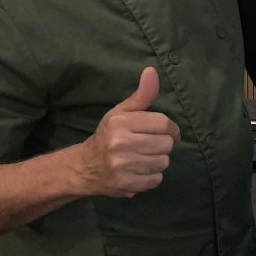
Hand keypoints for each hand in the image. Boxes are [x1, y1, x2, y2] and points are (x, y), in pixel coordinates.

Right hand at [78, 67, 180, 196]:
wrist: (84, 166)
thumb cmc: (108, 136)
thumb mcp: (122, 112)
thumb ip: (141, 95)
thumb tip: (152, 71)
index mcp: (121, 122)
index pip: (164, 124)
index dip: (171, 129)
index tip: (165, 132)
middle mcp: (121, 143)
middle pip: (167, 144)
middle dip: (162, 145)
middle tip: (148, 146)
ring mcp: (123, 165)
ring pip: (163, 162)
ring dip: (157, 161)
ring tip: (141, 159)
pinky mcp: (126, 184)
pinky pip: (156, 180)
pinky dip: (151, 177)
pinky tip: (138, 171)